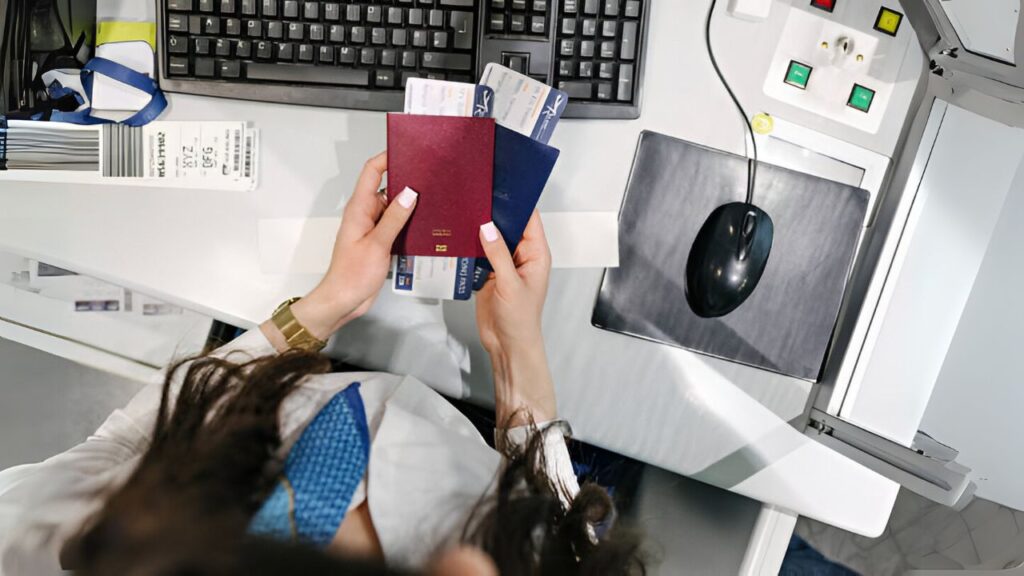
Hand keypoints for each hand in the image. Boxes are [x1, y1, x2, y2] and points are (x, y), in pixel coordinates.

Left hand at [262, 152, 416, 348]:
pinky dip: (409, 222)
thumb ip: (394, 218)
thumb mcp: (377, 244)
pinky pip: (396, 224)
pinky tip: (424, 224)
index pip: (372, 172)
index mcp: (359, 209)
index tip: (407, 150)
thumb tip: (409, 193)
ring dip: (410, 204)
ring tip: (432, 199)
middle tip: (429, 176)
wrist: (343, 300)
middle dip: (406, 180)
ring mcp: (372, 227)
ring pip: (394, 207)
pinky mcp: (379, 241)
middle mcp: (365, 214)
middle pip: (386, 187)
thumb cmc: (351, 276)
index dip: (387, 157)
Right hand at [476, 212, 556, 425]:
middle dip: (493, 212)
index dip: (517, 202)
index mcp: (536, 254)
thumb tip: (487, 227)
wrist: (507, 344)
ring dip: (479, 228)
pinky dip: (470, 245)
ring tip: (462, 209)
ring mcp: (504, 263)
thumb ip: (499, 255)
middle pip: (508, 225)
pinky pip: (479, 252)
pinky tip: (457, 234)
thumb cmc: (520, 319)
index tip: (501, 185)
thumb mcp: (510, 285)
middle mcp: (521, 255)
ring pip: (491, 237)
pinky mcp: (488, 272)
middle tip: (474, 193)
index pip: (529, 220)